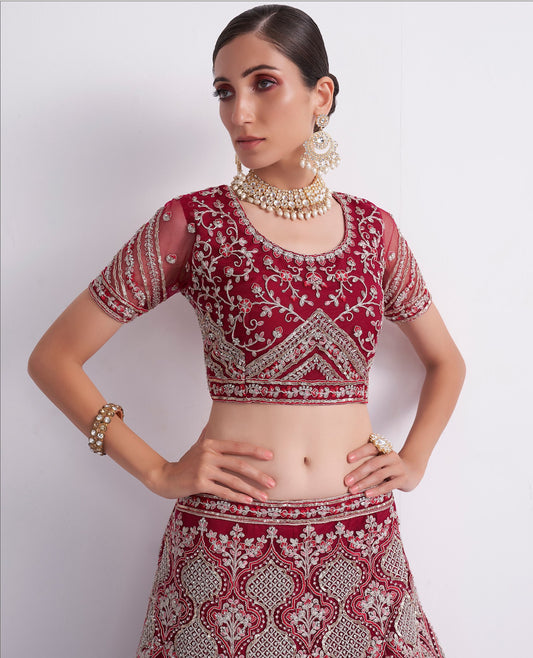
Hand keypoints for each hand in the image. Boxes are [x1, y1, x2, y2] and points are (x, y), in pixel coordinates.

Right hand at [148, 426, 276, 503]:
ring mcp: (204, 469)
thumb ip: (207, 434)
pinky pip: (223, 491)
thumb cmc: (185, 463)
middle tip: (273, 482)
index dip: (255, 451)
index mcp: (211, 444)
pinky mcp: (200, 483)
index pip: (237, 446)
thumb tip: (213, 420)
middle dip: (258, 475)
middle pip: (239, 465)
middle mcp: (209, 455)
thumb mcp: (197, 446)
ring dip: (251, 490)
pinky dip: (237, 497)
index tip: (270, 456)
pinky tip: (248, 501)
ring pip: (233, 480)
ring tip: (264, 497)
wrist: (165, 477)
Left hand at [344, 443, 424, 496]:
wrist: (412, 471)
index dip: (360, 452)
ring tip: (352, 490)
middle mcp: (391, 456)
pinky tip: (367, 494)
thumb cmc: (388, 465)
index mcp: (383, 449)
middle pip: (373, 464)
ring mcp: (398, 468)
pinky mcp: (403, 479)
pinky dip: (377, 490)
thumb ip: (367, 460)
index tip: (348, 459)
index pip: (371, 448)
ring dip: (364, 483)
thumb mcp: (380, 459)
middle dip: (358, 473)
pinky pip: (388, 485)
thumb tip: (341, 468)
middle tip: (346, 481)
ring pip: (379, 475)